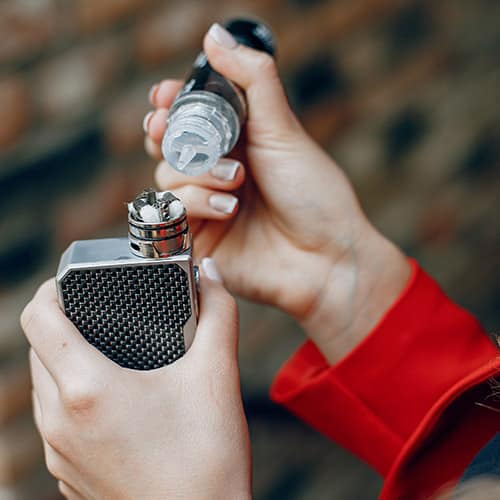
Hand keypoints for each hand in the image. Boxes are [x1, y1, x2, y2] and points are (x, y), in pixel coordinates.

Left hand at [21, 259, 251, 499]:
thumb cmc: (208, 458)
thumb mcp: (217, 374)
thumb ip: (218, 313)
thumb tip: (211, 272)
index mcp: (87, 389)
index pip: (36, 319)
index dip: (50, 289)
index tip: (73, 282)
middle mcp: (60, 422)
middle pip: (39, 350)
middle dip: (63, 322)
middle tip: (102, 313)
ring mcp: (60, 453)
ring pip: (44, 386)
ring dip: (65, 359)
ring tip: (109, 351)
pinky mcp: (68, 474)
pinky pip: (55, 420)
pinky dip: (72, 396)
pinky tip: (114, 399)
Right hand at [144, 23, 410, 362]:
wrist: (326, 258)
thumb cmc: (314, 194)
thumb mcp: (284, 129)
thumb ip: (251, 80)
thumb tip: (215, 35)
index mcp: (238, 143)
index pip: (190, 117)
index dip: (171, 103)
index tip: (164, 95)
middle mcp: (219, 172)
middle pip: (168, 145)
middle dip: (167, 133)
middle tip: (166, 126)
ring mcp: (207, 206)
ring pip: (166, 176)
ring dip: (195, 173)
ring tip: (235, 181)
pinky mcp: (198, 239)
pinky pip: (173, 213)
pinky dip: (196, 204)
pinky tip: (228, 209)